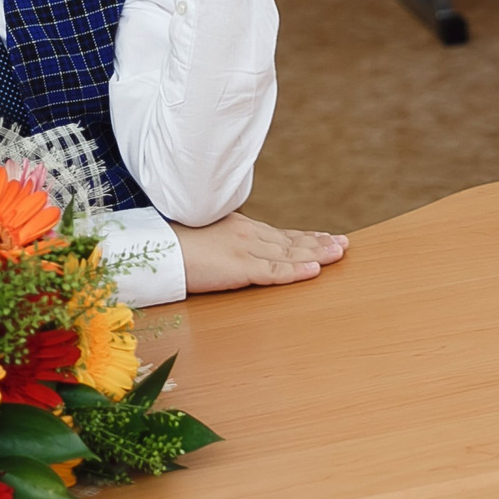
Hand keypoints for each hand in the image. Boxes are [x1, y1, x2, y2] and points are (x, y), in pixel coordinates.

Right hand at [178, 212, 347, 292]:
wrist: (154, 250)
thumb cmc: (172, 247)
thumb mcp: (205, 239)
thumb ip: (224, 243)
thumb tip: (232, 252)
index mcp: (238, 228)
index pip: (280, 234)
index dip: (305, 237)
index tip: (325, 237)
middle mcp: (247, 235)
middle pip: (291, 240)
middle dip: (319, 242)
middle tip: (344, 244)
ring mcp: (245, 250)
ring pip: (289, 253)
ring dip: (317, 253)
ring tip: (340, 253)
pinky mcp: (239, 267)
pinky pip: (274, 270)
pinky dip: (297, 271)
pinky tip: (315, 270)